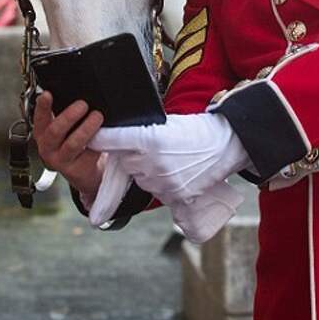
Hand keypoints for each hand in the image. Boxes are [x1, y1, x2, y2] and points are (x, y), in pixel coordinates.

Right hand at [33, 92, 105, 197]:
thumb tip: (77, 93)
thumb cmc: (74, 142)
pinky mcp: (77, 170)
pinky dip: (98, 144)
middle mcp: (48, 147)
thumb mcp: (65, 128)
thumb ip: (65, 113)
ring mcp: (62, 160)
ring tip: (97, 117)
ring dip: (86, 128)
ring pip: (73, 143)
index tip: (47, 94)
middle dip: (69, 116)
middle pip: (55, 131)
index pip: (39, 118)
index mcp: (43, 133)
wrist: (84, 171)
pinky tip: (103, 136)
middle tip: (83, 105)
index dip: (42, 106)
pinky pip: (89, 154)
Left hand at [87, 112, 250, 205]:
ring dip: (145, 171)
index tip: (93, 137)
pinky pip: (156, 191)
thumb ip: (142, 135)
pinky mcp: (174, 195)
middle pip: (125, 162)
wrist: (226, 145)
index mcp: (149, 139)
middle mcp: (152, 162)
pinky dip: (159, 184)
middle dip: (131, 157)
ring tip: (167, 160)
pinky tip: (173, 173)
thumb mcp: (167, 125)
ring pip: (139, 178)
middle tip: (149, 149)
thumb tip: (120, 141)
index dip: (101, 138)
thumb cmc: (196, 129)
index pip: (113, 140)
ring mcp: (162, 182)